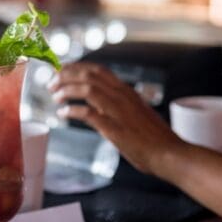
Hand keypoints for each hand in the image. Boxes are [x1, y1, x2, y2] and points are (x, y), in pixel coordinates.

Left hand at [48, 62, 182, 173]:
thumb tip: (98, 107)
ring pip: (87, 89)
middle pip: (89, 75)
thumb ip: (119, 107)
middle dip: (66, 75)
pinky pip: (88, 113)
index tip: (62, 69)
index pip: (98, 70)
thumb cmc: (156, 139)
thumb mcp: (137, 114)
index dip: (77, 67)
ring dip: (67, 90)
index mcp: (127, 92)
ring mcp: (118, 111)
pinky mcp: (114, 128)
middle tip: (51, 82)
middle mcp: (122, 96)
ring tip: (54, 96)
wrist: (170, 155)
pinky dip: (72, 111)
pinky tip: (62, 114)